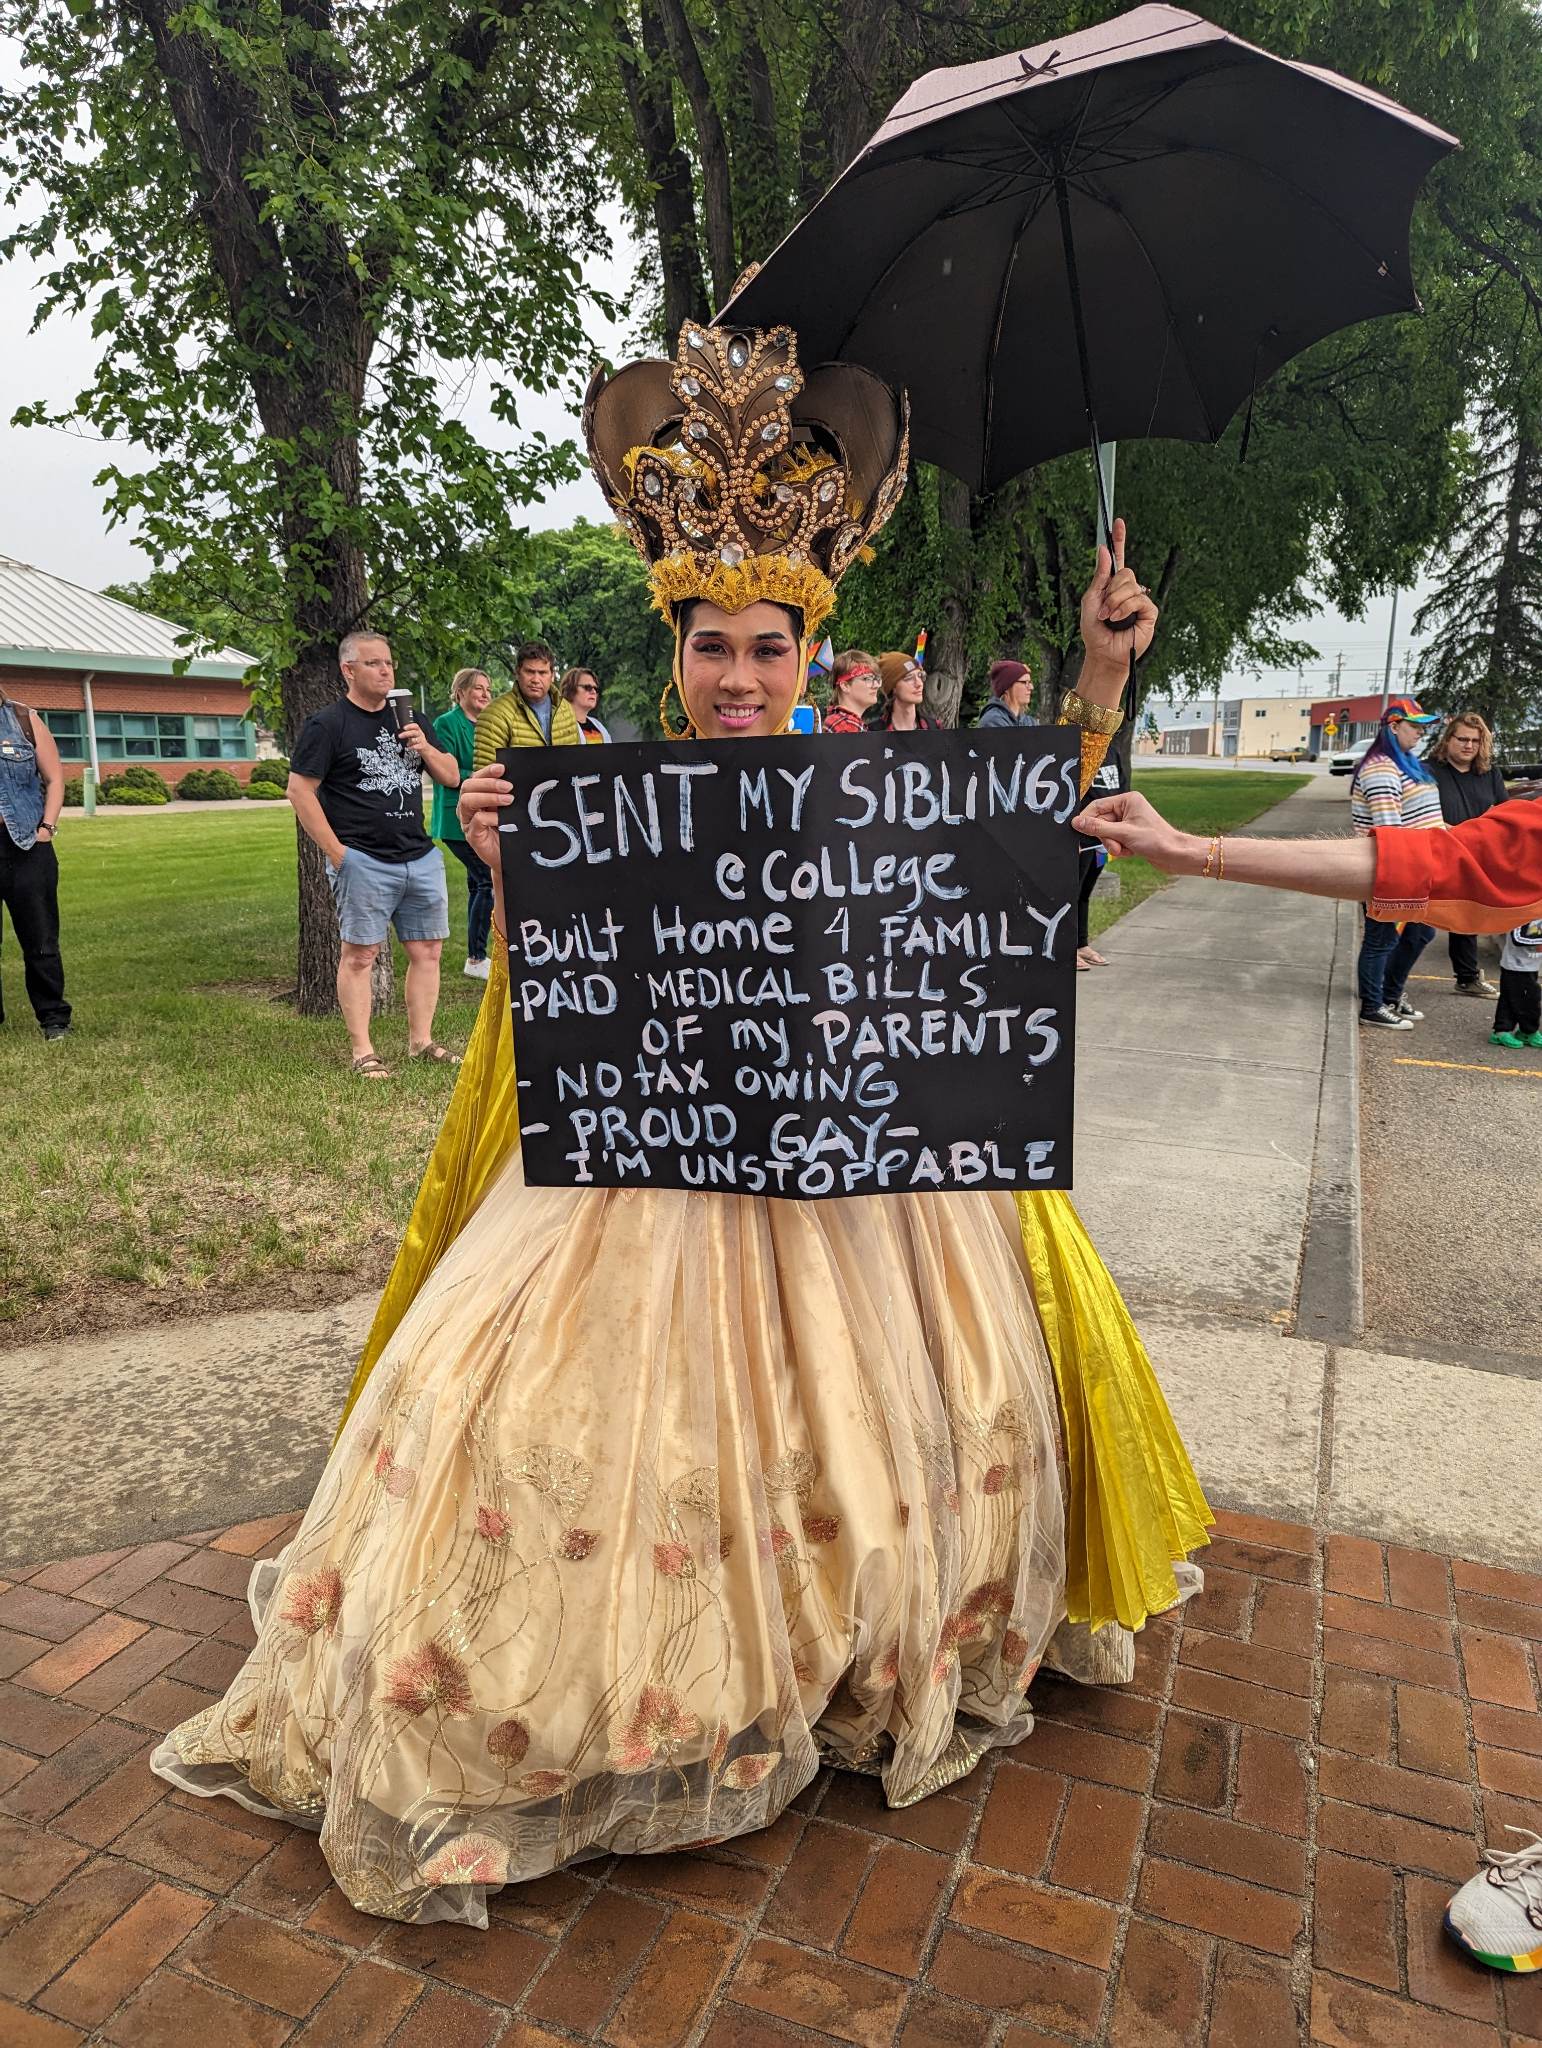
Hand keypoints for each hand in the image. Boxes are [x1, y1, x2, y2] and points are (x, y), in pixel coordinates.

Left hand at [398, 720, 427, 755]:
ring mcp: (422, 740)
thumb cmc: (417, 741)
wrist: (425, 748)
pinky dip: (412, 747)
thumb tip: (399, 734)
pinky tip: (409, 748)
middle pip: (414, 732)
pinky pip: (418, 746)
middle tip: (400, 736)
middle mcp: (420, 734)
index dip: (410, 726)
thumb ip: (408, 733)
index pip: (415, 726)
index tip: (404, 728)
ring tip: (407, 744)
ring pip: (416, 739)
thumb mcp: (413, 736)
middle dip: (406, 734)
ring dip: (410, 742)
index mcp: (418, 730)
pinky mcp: (423, 746)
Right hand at [458, 762, 511, 867]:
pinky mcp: (472, 835)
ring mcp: (467, 821)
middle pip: (468, 787)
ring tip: (508, 800)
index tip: (502, 768)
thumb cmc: (508, 830)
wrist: (510, 856)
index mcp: (475, 797)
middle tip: (508, 787)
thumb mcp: (508, 809)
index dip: (487, 771)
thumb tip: (514, 779)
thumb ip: (506, 795)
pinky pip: (477, 820)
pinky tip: (502, 819)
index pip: (475, 778)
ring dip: (489, 797)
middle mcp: (467, 807)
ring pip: (467, 801)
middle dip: (488, 783)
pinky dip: (490, 817)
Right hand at [1075, 790, 1199, 872]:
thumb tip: (1078, 822)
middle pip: (1101, 822)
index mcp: (1128, 800)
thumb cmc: (1157, 839)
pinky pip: (1114, 841)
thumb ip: (1098, 828)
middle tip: (1115, 845)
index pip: (1098, 806)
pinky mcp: (1130, 835)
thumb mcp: (1124, 833)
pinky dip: (1119, 848)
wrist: (1175, 855)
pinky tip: (1130, 851)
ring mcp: (1128, 822)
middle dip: (1106, 837)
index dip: (1088, 819)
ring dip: (1113, 844)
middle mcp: (1127, 809)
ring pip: (1107, 834)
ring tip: (1125, 849)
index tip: (1078, 829)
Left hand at [1079, 517, 1157, 678]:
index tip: (1118, 521)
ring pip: (1131, 585)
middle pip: (1125, 572)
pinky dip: (1125, 609)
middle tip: (1103, 609)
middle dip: (1110, 590)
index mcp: (1113, 585)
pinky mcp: (1149, 612)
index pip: (1119, 558)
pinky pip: (1139, 599)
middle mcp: (1129, 590)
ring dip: (1115, 602)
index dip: (1119, 540)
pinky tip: (1119, 620)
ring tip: (1109, 618)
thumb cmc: (1095, 630)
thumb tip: (1104, 550)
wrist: (1102, 653)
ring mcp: (1140, 600)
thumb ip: (1099, 576)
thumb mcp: (1090, 600)